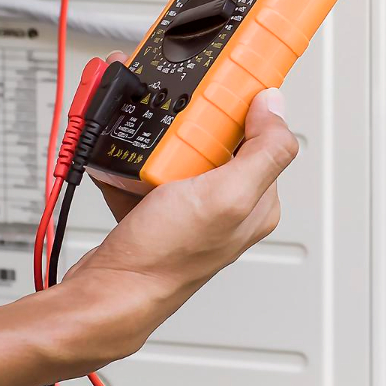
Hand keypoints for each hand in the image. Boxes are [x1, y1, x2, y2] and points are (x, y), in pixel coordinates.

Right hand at [64, 88, 298, 364]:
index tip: (216, 91)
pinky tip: (123, 164)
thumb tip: (277, 106)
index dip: (242, 107)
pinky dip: (133, 163)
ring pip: (180, 151)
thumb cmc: (166, 257)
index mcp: (259, 200)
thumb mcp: (227, 196)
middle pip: (218, 138)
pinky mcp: (159, 211)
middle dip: (190, 123)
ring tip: (145, 147)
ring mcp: (193, 208)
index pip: (264, 136)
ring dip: (157, 141)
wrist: (109, 293)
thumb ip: (264, 150)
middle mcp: (229, 204)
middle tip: (173, 130)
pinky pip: (148, 170)